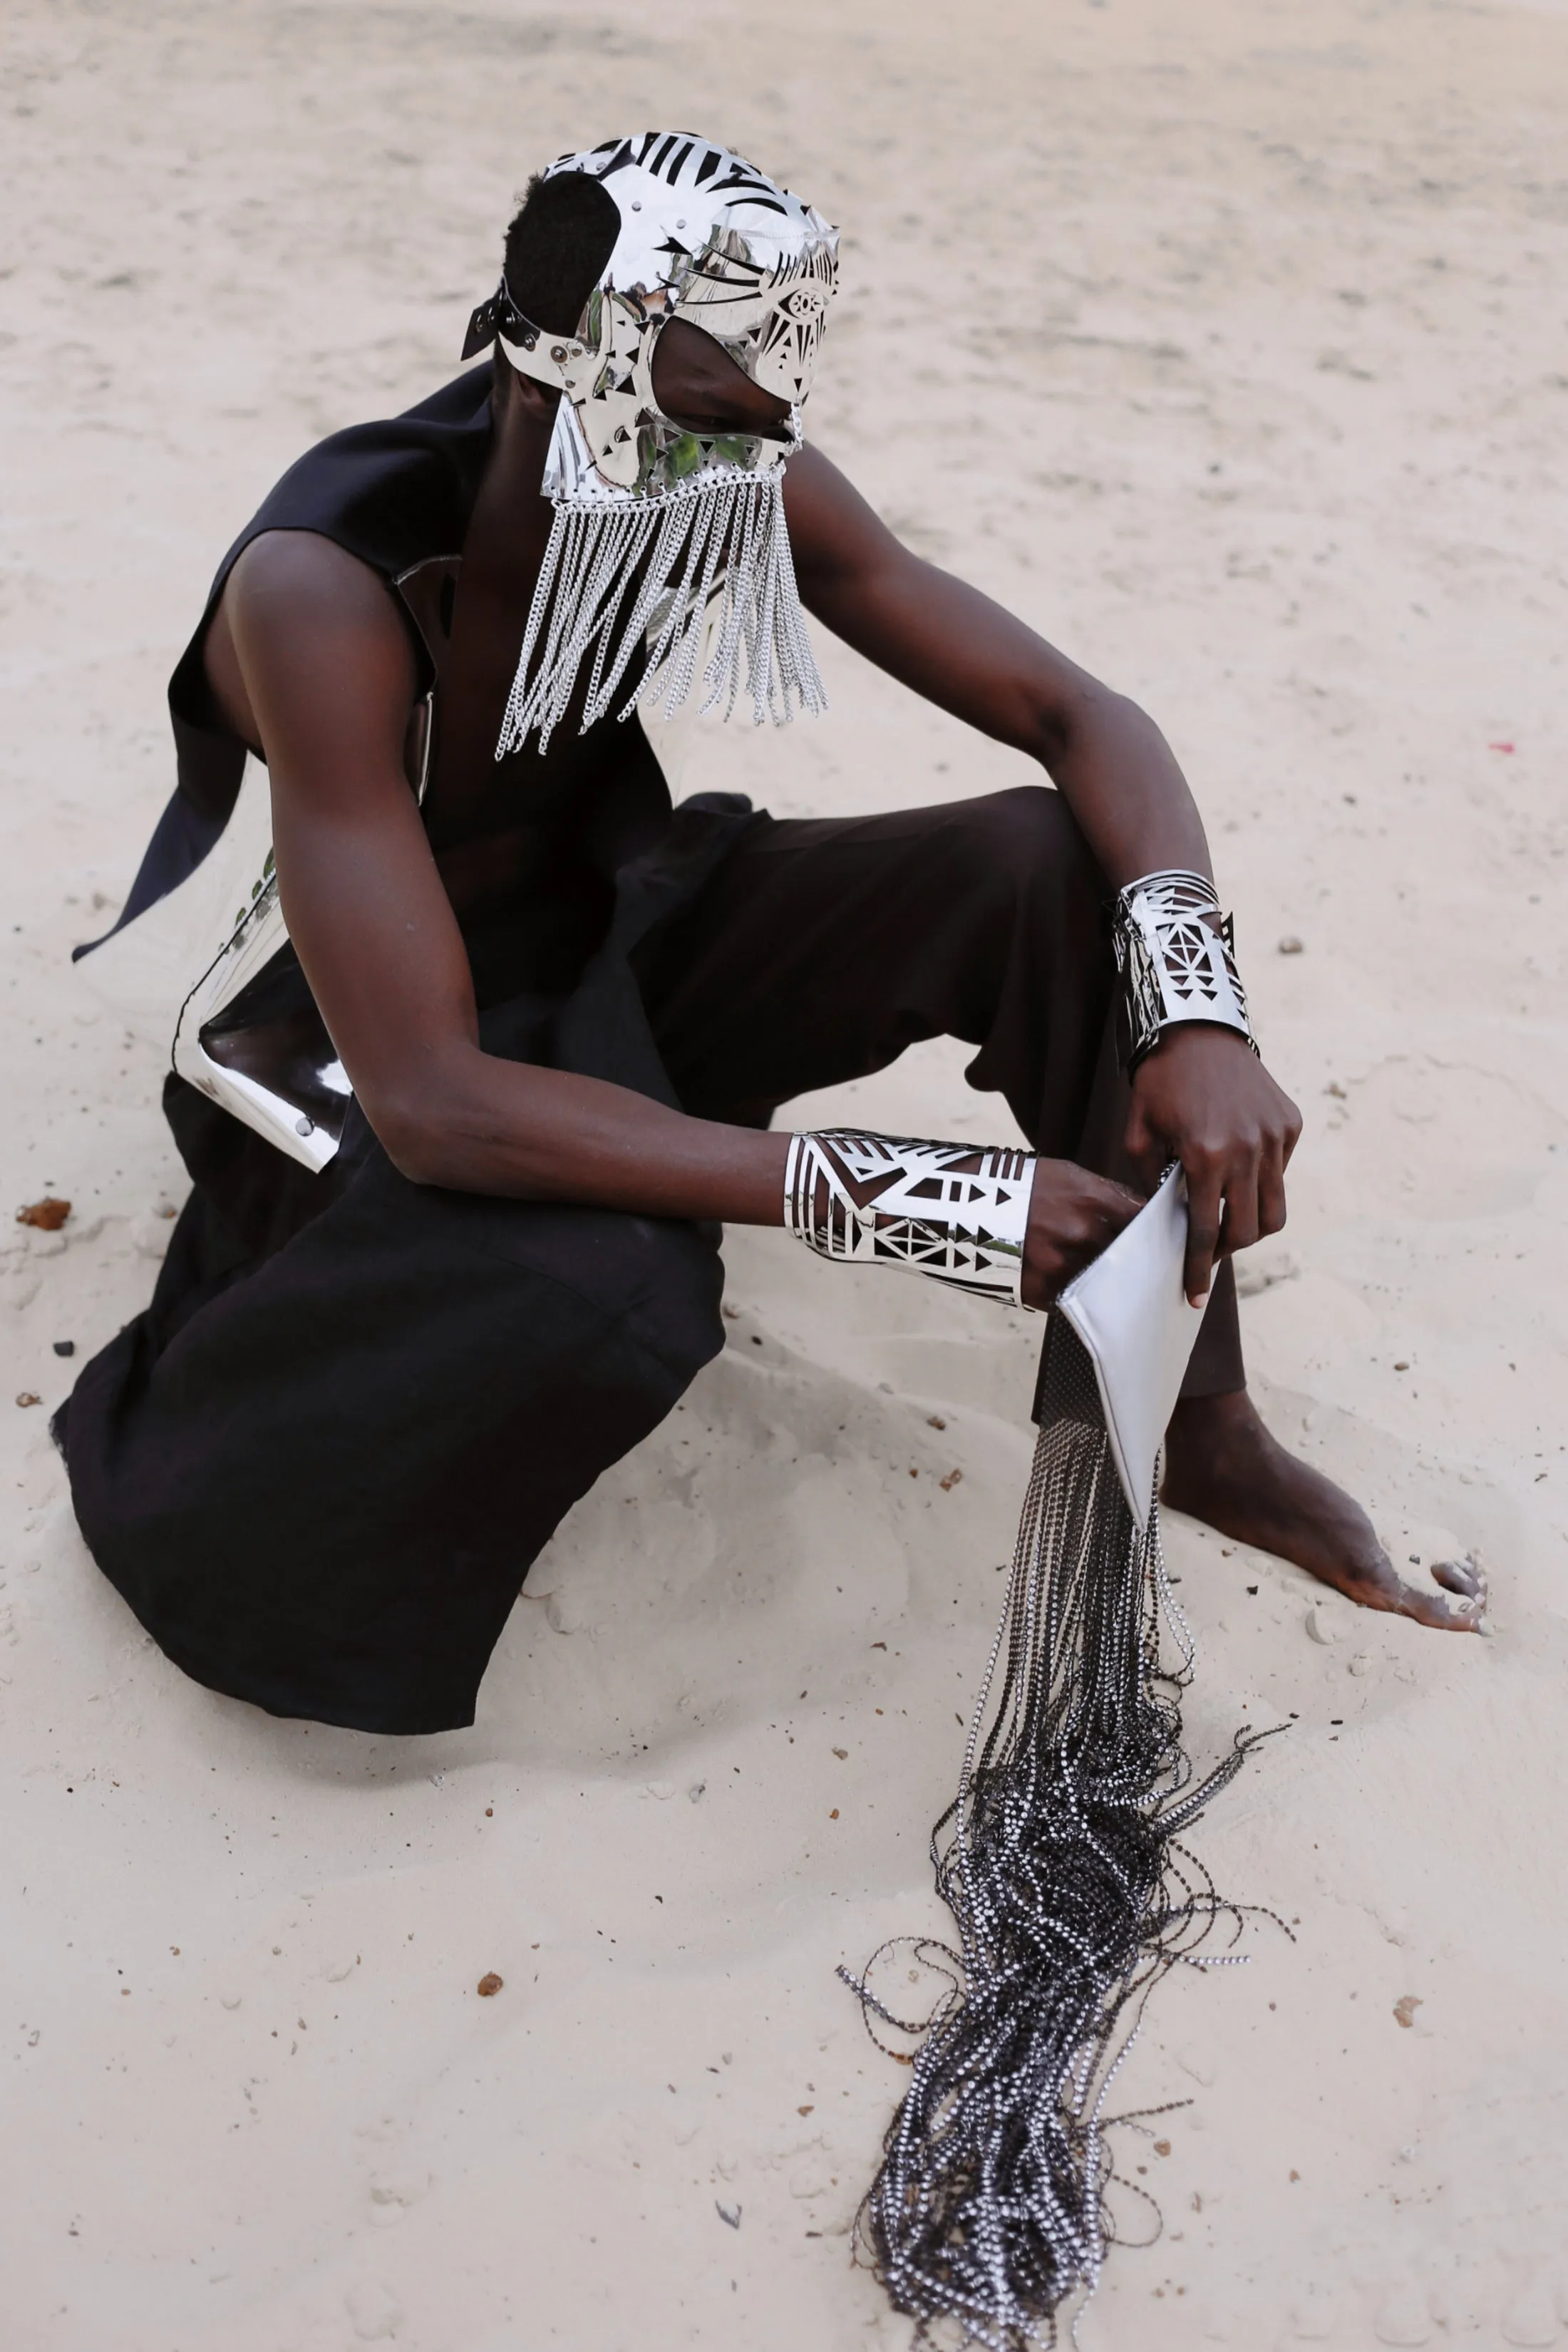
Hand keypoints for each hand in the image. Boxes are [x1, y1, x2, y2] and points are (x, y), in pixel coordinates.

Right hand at [1020, 1159, 1143, 1310]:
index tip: (1156, 1236)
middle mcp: (1079, 1232)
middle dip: (1129, 1258)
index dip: (1152, 1230)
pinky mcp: (1038, 1290)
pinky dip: (1070, 1292)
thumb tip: (1140, 1209)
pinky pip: (1069, 1299)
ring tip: (1092, 1272)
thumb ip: (1105, 1193)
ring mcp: (1059, 1263)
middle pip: (1126, 1254)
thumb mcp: (1064, 1174)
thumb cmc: (1015, 1184)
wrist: (959, 1204)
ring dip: (1101, 1278)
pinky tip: (1063, 1281)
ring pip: (1100, 1281)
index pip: (1141, 1220)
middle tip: (1130, 1260)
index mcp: (1089, 1199)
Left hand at [1123, 1026, 1301, 1305]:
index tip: (1194, 1295)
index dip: (1199, 1268)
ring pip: (1275, 1210)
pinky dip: (1262, 1183)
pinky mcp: (1290, 1124)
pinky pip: (1281, 1173)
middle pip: (1248, 1230)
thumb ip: (1152, 1180)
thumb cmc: (1160, 1082)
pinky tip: (1239, 1172)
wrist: (1196, 1030)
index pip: (1206, 1231)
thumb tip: (1166, 1219)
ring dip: (1252, 1225)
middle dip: (1227, 1250)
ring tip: (1229, 1221)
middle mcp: (1248, 1150)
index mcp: (1206, 1156)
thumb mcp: (1140, 1134)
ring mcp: (1274, 1137)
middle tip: (1209, 1251)